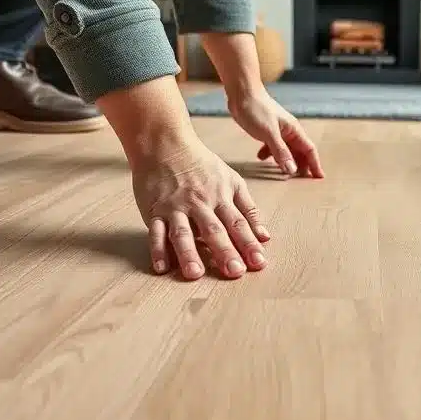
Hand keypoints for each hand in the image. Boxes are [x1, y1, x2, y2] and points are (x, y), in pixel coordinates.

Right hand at [132, 135, 269, 279]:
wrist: (166, 145)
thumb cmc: (202, 166)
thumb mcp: (232, 182)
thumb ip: (249, 209)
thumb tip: (265, 236)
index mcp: (221, 198)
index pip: (238, 224)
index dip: (249, 243)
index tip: (259, 263)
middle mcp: (200, 204)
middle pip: (214, 230)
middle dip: (226, 251)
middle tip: (235, 272)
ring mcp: (176, 207)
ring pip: (183, 233)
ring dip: (189, 253)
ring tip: (195, 274)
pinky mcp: (155, 210)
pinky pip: (155, 232)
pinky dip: (157, 250)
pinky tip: (161, 268)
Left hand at [200, 32, 323, 178]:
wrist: (242, 93)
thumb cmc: (256, 109)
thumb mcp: (269, 133)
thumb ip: (280, 152)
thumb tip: (292, 170)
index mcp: (293, 130)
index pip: (309, 150)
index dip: (315, 164)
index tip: (319, 177)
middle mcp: (288, 131)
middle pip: (299, 152)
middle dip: (302, 166)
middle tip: (303, 182)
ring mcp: (277, 131)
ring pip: (286, 150)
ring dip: (286, 162)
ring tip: (283, 175)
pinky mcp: (266, 131)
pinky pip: (272, 146)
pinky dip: (269, 154)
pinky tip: (261, 158)